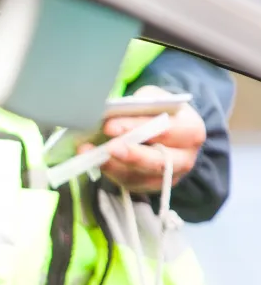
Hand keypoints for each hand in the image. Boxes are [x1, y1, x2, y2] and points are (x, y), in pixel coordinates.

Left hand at [79, 85, 204, 192]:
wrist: (167, 132)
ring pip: (141, 176)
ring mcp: (169, 176)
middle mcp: (185, 157)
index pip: (166, 130)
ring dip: (114, 167)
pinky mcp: (151, 185)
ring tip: (92, 156)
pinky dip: (110, 173)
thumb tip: (117, 109)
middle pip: (158, 161)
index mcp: (191, 130)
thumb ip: (142, 103)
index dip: (138, 128)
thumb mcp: (156, 99)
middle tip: (108, 147)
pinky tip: (94, 162)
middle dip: (131, 155)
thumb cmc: (160, 112)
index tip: (110, 125)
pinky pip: (130, 183)